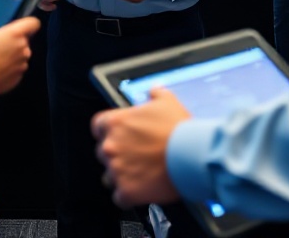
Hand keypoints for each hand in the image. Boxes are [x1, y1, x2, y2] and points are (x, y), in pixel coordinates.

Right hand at [0, 15, 39, 93]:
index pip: (33, 23)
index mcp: (14, 34)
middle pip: (24, 40)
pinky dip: (10, 70)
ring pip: (21, 56)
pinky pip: (17, 71)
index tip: (21, 26)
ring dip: (13, 56)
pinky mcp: (17, 79)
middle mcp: (22, 49)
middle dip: (14, 41)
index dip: (29, 23)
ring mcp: (21, 65)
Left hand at [92, 88, 189, 207]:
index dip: (107, 131)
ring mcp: (116, 170)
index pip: (98, 126)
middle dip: (117, 154)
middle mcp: (111, 146)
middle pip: (103, 152)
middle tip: (135, 155)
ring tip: (139, 174)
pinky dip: (128, 195)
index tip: (116, 135)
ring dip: (121, 175)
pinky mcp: (126, 191)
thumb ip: (155, 94)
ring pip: (109, 176)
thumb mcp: (167, 101)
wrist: (190, 155)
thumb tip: (154, 91)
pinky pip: (119, 197)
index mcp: (116, 122)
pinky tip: (141, 189)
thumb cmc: (178, 129)